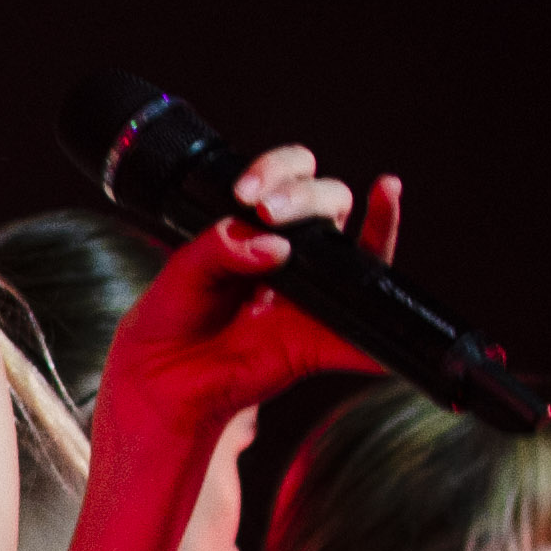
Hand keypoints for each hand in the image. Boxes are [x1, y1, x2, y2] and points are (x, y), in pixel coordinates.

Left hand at [101, 153, 402, 445]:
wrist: (161, 379)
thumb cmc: (173, 317)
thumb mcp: (184, 268)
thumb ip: (221, 247)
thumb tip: (275, 247)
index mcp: (259, 226)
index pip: (290, 176)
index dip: (277, 171)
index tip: (245, 192)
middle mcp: (293, 253)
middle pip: (331, 199)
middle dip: (304, 195)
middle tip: (266, 212)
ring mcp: (311, 295)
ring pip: (361, 246)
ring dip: (373, 219)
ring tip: (352, 206)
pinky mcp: (319, 340)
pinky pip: (363, 326)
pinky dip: (382, 305)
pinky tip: (389, 278)